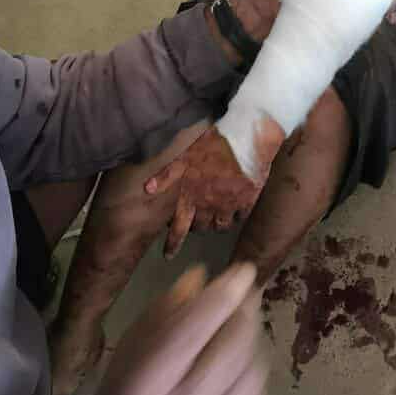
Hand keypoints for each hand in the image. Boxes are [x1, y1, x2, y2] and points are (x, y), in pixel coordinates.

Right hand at [20, 263, 266, 394]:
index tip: (243, 271)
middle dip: (245, 313)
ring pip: (251, 373)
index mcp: (143, 390)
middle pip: (230, 349)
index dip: (222, 297)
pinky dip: (254, 374)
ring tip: (245, 324)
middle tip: (248, 293)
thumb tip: (203, 277)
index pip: (191, 332)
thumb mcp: (124, 358)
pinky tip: (244, 363)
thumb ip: (161, 316)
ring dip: (253, 341)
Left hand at [145, 120, 283, 256]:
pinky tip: (235, 209)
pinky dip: (236, 216)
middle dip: (197, 227)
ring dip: (216, 224)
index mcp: (192, 196)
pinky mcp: (248, 201)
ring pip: (222, 226)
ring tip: (215, 218)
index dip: (173, 244)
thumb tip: (147, 189)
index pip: (179, 228)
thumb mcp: (185, 156)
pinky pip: (241, 216)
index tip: (168, 256)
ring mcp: (230, 205)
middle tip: (196, 222)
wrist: (246, 138)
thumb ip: (167, 175)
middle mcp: (210, 206)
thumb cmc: (212, 145)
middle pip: (202, 228)